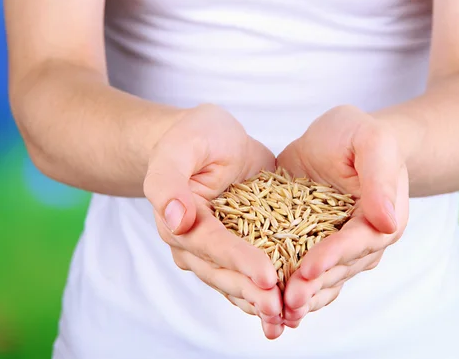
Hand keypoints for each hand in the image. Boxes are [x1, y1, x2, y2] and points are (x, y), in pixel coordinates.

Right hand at [143, 104, 283, 338]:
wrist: (208, 139)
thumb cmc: (193, 137)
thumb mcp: (181, 147)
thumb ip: (170, 181)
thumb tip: (175, 219)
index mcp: (179, 220)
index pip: (211, 244)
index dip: (238, 260)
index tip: (267, 275)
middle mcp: (194, 243)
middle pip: (223, 273)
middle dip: (252, 292)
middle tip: (281, 309)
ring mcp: (216, 249)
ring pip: (236, 281)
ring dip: (259, 302)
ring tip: (287, 320)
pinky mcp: (239, 245)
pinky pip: (250, 273)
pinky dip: (268, 290)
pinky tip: (289, 308)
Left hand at [276, 105, 409, 327]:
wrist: (339, 138)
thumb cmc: (358, 134)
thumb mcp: (371, 141)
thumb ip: (380, 176)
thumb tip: (388, 220)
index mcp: (381, 220)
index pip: (356, 243)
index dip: (332, 257)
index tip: (308, 270)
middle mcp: (362, 241)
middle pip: (337, 270)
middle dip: (312, 287)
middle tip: (286, 302)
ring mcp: (336, 247)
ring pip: (321, 279)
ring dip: (301, 297)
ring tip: (276, 313)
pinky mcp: (311, 244)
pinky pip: (302, 271)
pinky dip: (287, 286)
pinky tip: (267, 302)